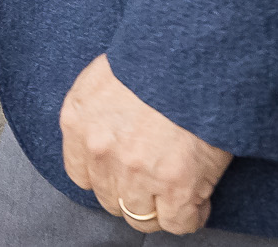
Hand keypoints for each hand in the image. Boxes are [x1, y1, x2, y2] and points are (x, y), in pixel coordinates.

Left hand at [60, 54, 231, 233]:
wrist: (192, 55)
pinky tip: (199, 198)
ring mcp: (136, 171)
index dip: (107, 176)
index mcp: (78, 120)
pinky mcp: (175, 185)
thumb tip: (112, 135)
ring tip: (176, 193)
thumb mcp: (106, 78)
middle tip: (154, 182)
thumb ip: (99, 113)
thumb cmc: (156, 59)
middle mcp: (100, 151)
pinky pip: (178, 223)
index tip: (124, 172)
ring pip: (140, 217)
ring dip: (159, 208)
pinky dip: (190, 216)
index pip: (81, 174)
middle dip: (131, 193)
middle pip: (109, 198)